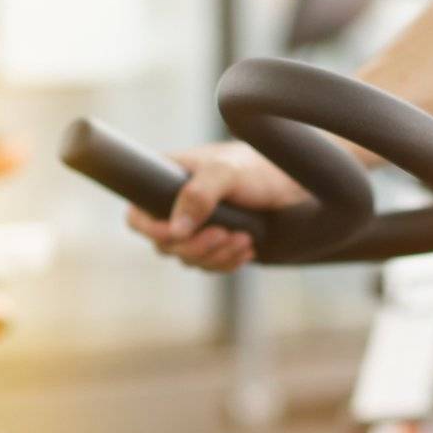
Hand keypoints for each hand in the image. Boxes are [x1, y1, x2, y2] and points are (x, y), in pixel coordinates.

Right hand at [124, 141, 308, 272]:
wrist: (294, 182)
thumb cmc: (258, 167)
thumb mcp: (227, 172)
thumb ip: (198, 195)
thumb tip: (175, 231)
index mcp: (167, 181)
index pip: (138, 215)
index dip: (152, 230)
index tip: (179, 234)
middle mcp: (177, 206)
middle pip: (165, 245)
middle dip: (196, 246)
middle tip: (225, 233)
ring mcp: (197, 227)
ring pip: (190, 259)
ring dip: (217, 255)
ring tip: (244, 238)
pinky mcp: (217, 244)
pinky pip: (211, 265)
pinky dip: (228, 262)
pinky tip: (248, 248)